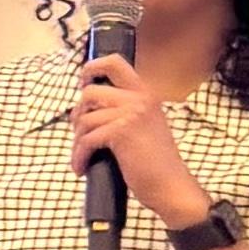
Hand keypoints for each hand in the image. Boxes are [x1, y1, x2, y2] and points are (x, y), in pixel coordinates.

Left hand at [68, 55, 206, 227]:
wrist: (171, 187)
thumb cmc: (154, 163)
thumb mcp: (143, 126)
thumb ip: (123, 110)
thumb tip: (85, 107)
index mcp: (145, 93)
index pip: (114, 62)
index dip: (91, 68)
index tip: (83, 84)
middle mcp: (139, 98)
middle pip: (89, 91)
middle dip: (78, 113)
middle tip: (80, 132)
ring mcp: (131, 113)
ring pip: (84, 119)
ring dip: (77, 140)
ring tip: (82, 155)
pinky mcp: (121, 131)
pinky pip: (86, 139)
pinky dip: (79, 156)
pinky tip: (81, 167)